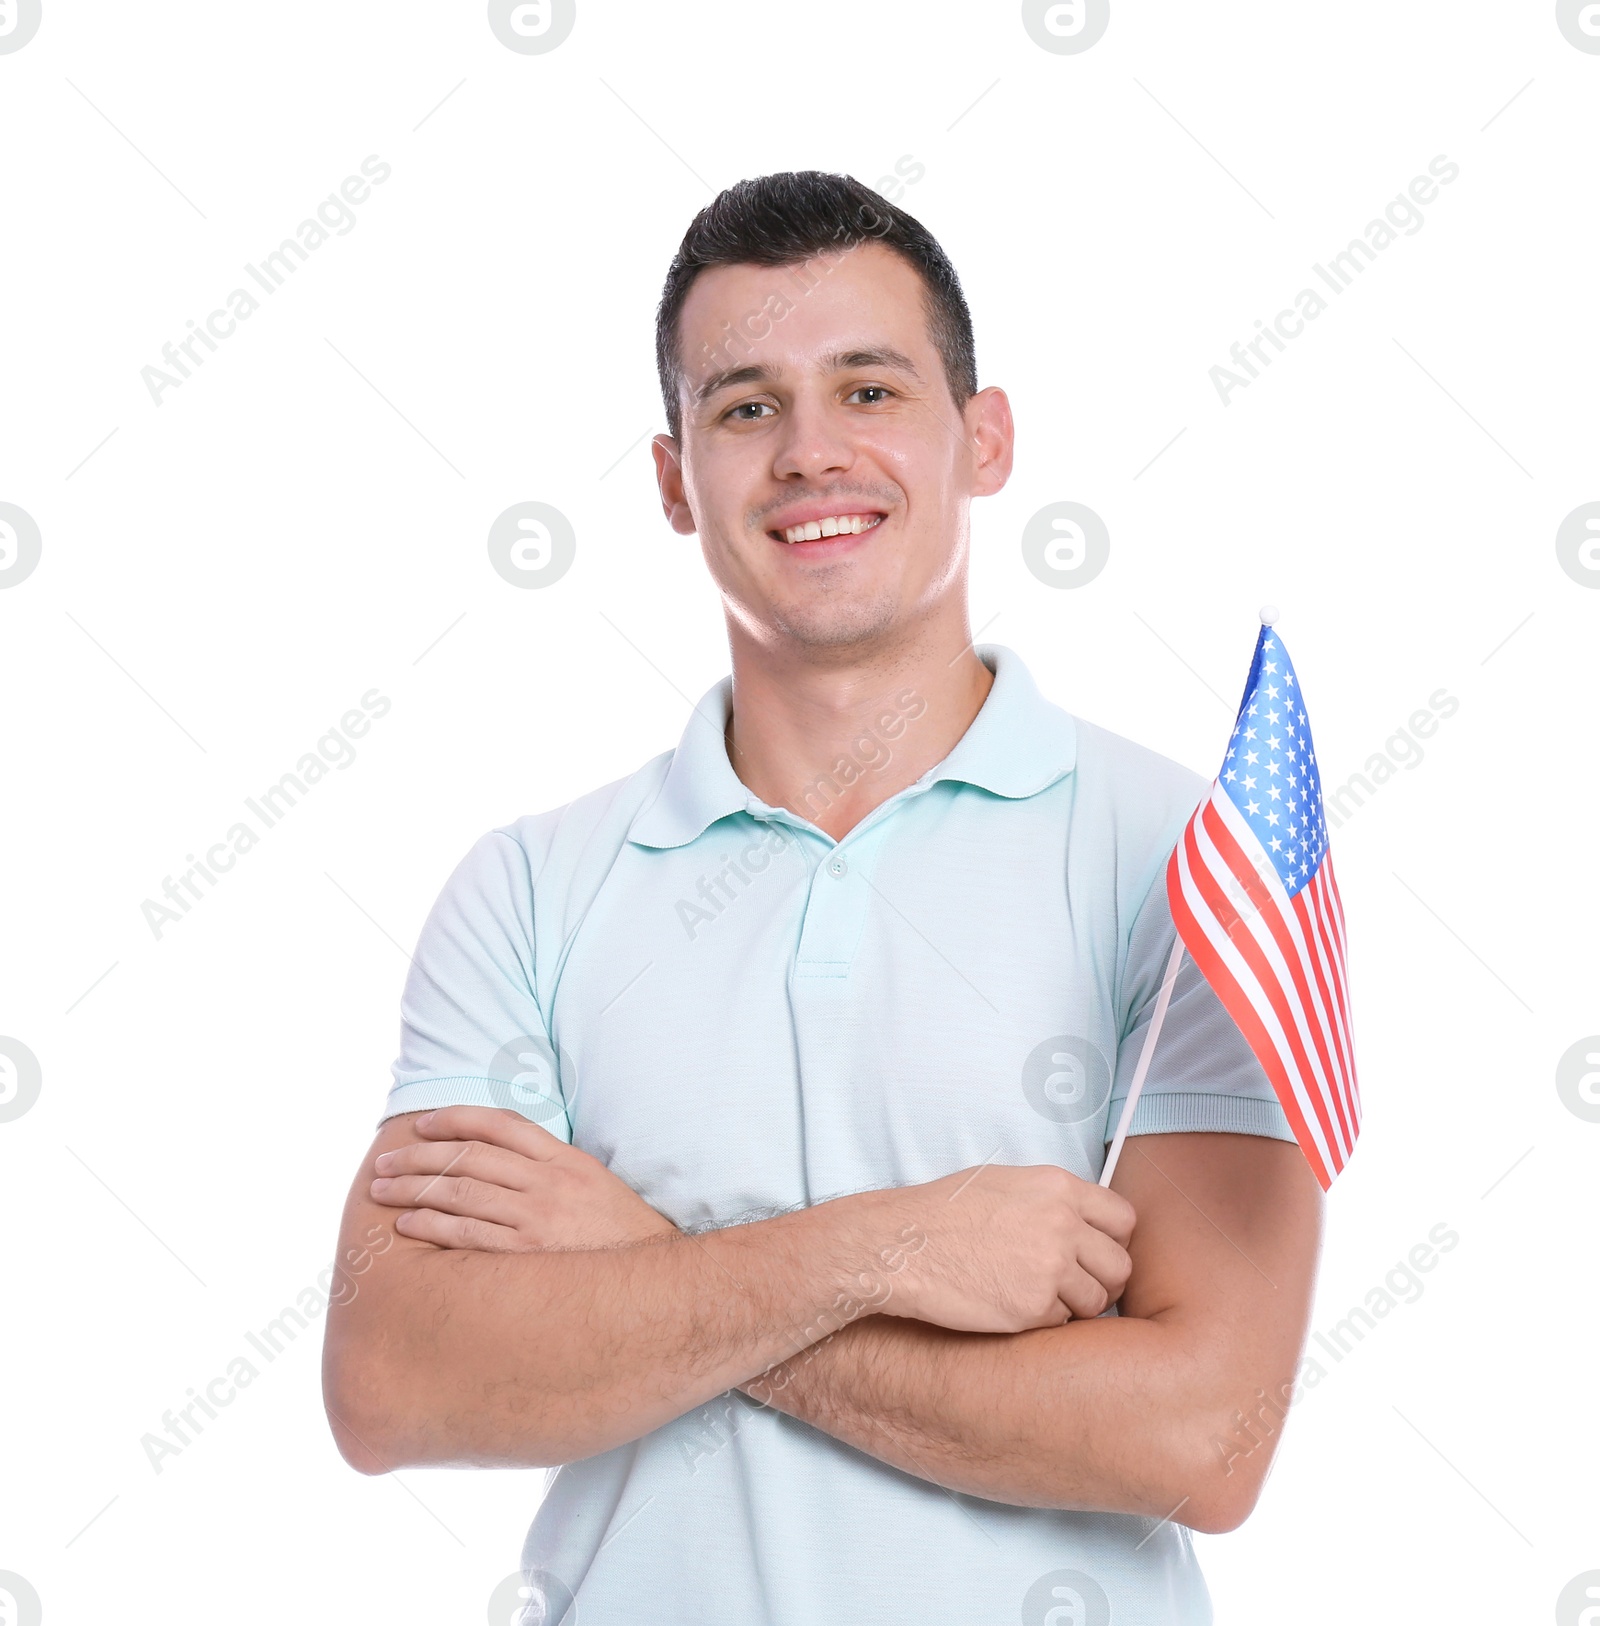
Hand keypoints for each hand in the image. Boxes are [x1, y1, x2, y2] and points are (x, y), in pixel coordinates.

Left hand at [369, 1104, 678, 1251]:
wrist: (652, 1284)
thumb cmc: (617, 1235)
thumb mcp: (592, 1183)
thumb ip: (550, 1165)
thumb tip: (496, 1154)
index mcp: (566, 1160)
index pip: (501, 1125)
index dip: (456, 1119)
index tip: (423, 1125)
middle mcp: (549, 1183)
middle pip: (469, 1157)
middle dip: (419, 1156)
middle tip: (385, 1160)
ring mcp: (537, 1219)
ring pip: (460, 1193)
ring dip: (413, 1189)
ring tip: (382, 1190)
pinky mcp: (525, 1256)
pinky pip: (466, 1235)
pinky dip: (431, 1226)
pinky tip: (406, 1225)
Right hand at [853, 1163, 1135, 1332]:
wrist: (904, 1245)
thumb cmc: (945, 1212)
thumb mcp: (1005, 1184)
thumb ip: (1052, 1200)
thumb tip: (1084, 1221)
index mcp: (1058, 1187)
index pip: (1124, 1219)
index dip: (1113, 1241)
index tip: (1097, 1253)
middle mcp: (1062, 1224)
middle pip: (1119, 1267)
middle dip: (1102, 1281)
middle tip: (1076, 1286)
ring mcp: (1049, 1267)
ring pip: (1096, 1302)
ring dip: (1074, 1305)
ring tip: (1038, 1296)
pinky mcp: (1031, 1307)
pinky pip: (1061, 1324)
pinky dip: (1043, 1321)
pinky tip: (1011, 1305)